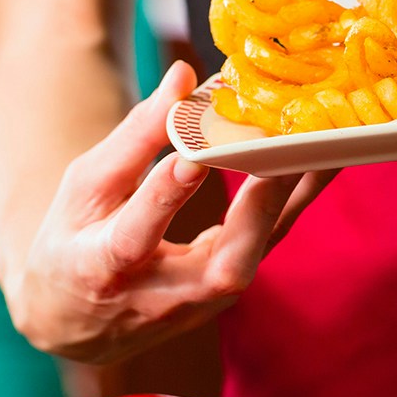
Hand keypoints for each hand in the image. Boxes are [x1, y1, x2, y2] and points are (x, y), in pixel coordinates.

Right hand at [5, 62, 332, 363]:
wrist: (77, 322)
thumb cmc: (75, 241)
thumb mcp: (85, 187)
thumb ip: (135, 137)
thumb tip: (183, 74)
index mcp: (100, 267)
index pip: (134, 237)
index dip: (164, 199)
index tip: (190, 158)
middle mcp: (157, 296)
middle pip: (219, 270)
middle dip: (255, 216)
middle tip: (282, 158)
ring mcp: (200, 302)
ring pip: (254, 261)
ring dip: (286, 204)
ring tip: (315, 148)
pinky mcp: (227, 290)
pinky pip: (267, 245)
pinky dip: (295, 201)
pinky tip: (321, 160)